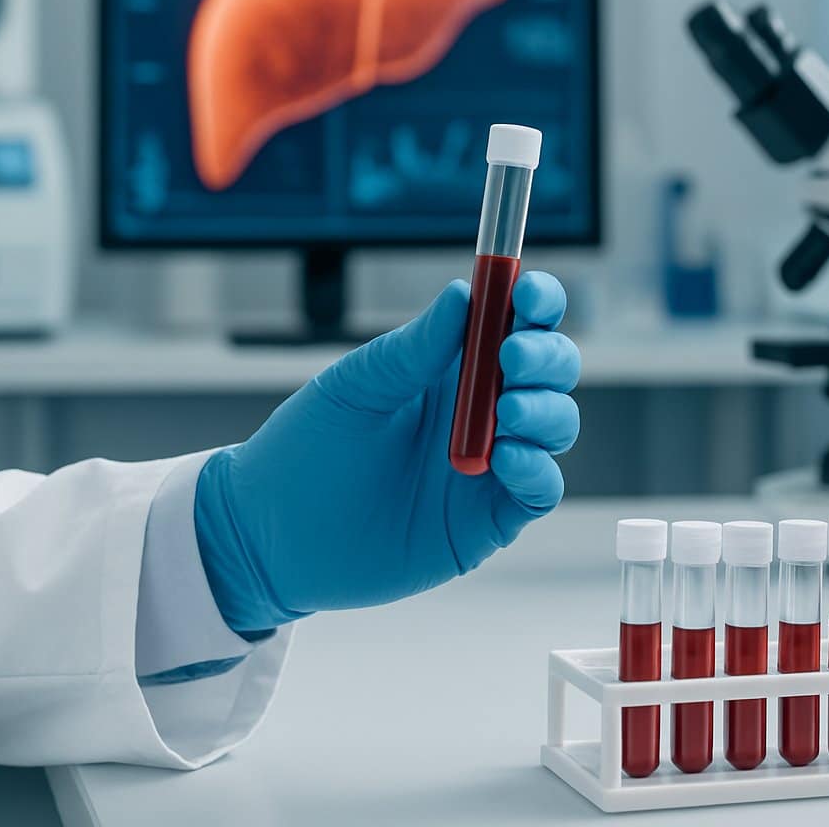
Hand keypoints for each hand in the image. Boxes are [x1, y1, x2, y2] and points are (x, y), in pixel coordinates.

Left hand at [192, 272, 580, 632]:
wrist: (272, 535)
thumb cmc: (306, 449)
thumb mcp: (356, 387)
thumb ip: (413, 348)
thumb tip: (464, 293)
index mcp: (449, 364)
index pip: (514, 321)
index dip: (534, 303)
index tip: (527, 295)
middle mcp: (479, 409)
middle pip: (550, 369)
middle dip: (546, 355)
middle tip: (511, 355)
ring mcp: (490, 464)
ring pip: (555, 424)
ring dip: (545, 409)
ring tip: (505, 410)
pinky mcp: (488, 519)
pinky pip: (539, 488)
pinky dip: (537, 468)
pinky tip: (507, 458)